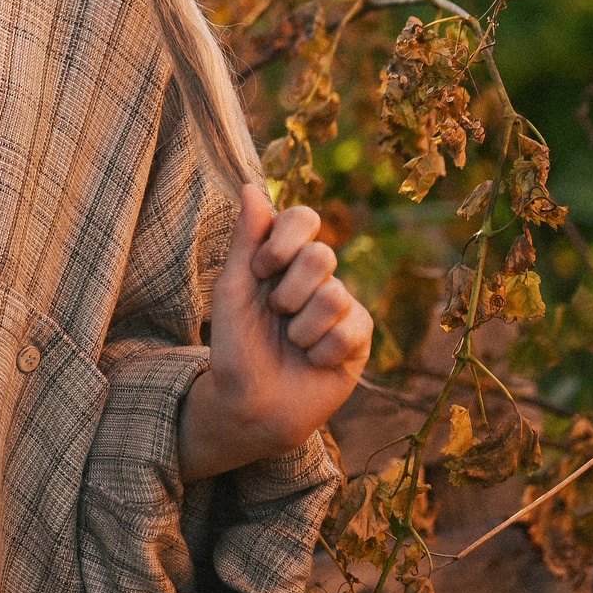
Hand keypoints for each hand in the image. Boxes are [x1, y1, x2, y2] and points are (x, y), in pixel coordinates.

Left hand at [178, 186, 371, 480]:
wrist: (252, 406)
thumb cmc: (235, 346)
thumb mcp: (233, 291)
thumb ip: (247, 241)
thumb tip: (253, 187)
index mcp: (283, 258)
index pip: (303, 218)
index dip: (285, 240)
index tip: (260, 270)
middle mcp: (315, 276)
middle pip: (321, 255)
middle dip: (289, 291)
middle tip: (275, 314)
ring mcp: (341, 305)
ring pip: (335, 295)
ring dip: (301, 327)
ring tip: (291, 342)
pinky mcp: (360, 337)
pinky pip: (351, 328)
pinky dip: (322, 350)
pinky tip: (312, 360)